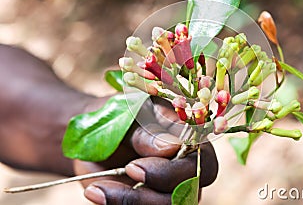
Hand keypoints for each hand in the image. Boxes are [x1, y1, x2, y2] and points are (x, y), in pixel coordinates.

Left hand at [75, 97, 217, 204]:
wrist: (93, 133)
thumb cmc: (119, 114)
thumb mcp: (130, 114)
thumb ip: (149, 131)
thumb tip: (173, 147)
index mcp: (191, 139)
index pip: (203, 164)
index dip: (174, 172)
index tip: (134, 166)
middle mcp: (186, 167)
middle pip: (188, 194)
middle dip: (151, 192)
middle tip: (123, 172)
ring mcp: (169, 188)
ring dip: (132, 202)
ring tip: (98, 188)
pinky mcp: (149, 200)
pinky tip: (97, 192)